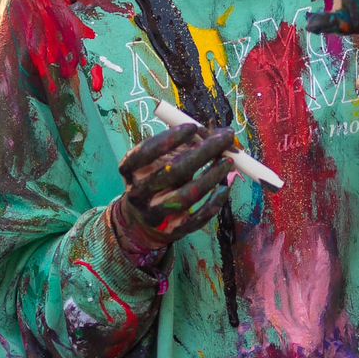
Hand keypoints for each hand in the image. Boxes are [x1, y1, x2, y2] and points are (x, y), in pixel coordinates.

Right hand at [111, 123, 235, 253]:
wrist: (143, 220)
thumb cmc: (157, 178)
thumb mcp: (162, 159)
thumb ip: (187, 144)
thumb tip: (223, 132)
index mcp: (129, 170)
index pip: (146, 152)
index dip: (170, 138)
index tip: (193, 127)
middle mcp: (139, 192)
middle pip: (173, 171)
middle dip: (203, 152)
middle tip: (225, 139)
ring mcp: (155, 213)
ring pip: (187, 195)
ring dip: (212, 176)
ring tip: (229, 161)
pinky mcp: (173, 230)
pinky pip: (198, 217)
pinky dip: (215, 202)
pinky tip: (225, 188)